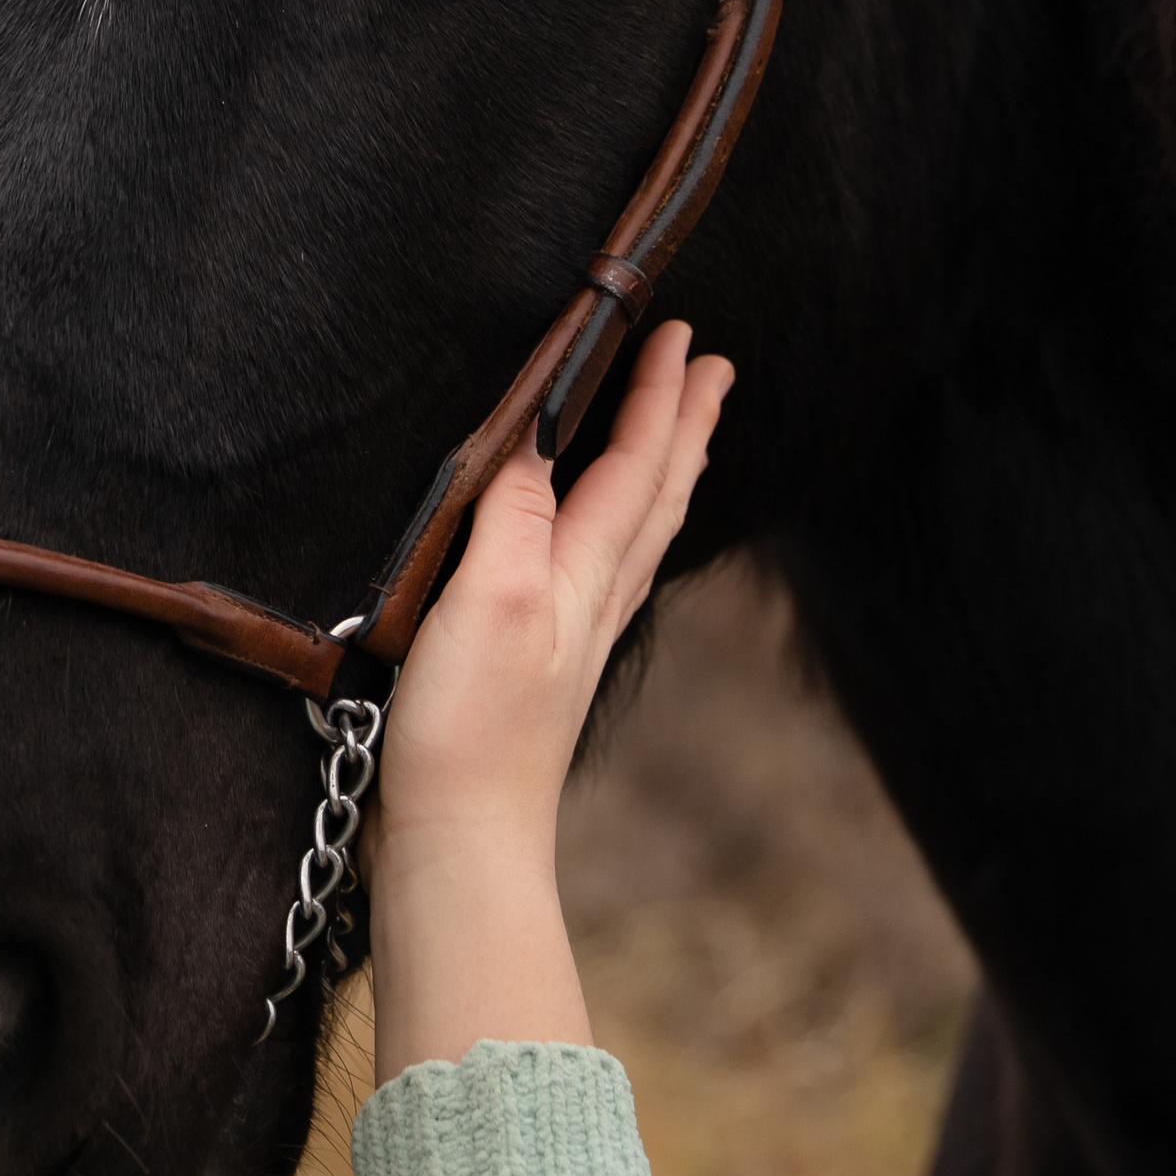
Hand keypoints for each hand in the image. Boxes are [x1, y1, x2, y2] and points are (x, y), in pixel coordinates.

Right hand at [365, 323, 731, 1086]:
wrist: (463, 844)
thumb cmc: (471, 731)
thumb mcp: (487, 601)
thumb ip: (515, 514)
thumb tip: (535, 436)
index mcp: (585, 573)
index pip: (635, 464)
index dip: (655, 395)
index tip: (677, 332)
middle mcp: (594, 600)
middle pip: (657, 495)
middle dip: (683, 425)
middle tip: (712, 366)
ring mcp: (574, 638)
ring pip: (639, 533)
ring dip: (663, 471)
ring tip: (678, 433)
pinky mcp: (543, 669)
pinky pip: (606, 572)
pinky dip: (621, 528)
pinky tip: (600, 541)